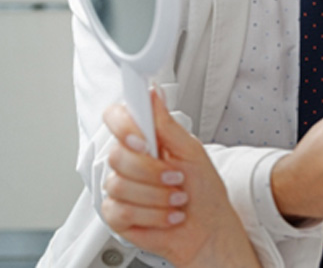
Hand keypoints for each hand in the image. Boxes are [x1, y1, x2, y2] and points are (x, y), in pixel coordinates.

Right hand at [101, 91, 260, 267]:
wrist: (207, 227)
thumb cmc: (203, 188)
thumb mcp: (191, 151)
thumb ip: (167, 124)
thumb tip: (154, 93)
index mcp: (145, 138)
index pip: (115, 118)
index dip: (124, 127)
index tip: (144, 140)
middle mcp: (129, 160)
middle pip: (117, 155)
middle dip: (152, 171)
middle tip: (176, 176)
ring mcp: (120, 187)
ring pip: (119, 185)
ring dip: (157, 196)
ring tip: (176, 197)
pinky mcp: (116, 214)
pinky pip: (121, 211)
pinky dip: (152, 216)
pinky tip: (167, 215)